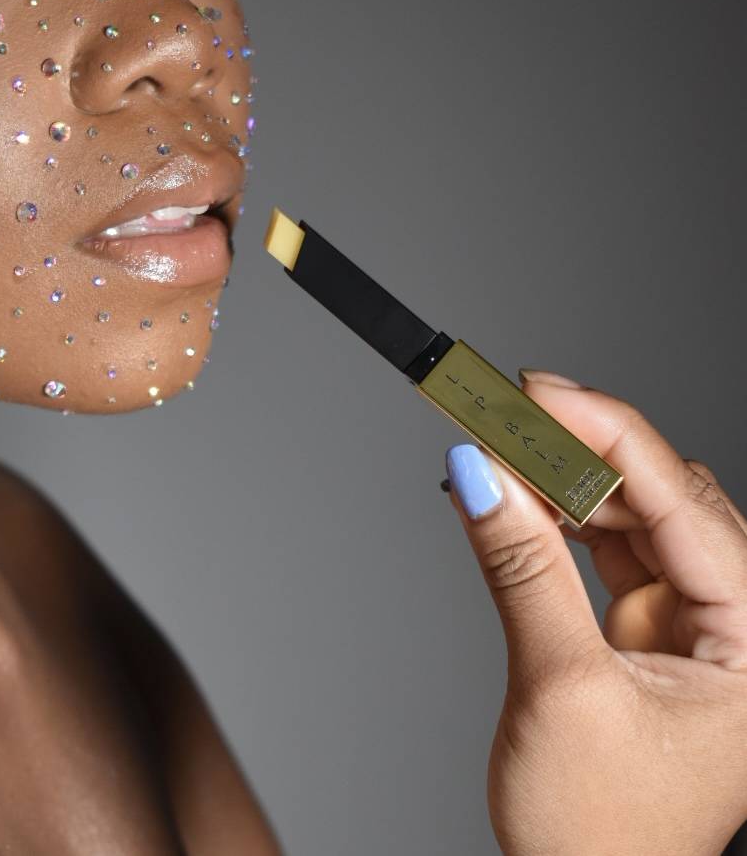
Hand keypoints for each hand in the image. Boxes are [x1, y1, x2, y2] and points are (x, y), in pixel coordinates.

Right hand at [442, 370, 746, 855]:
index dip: (605, 431)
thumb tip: (479, 474)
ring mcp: (694, 625)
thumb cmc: (600, 835)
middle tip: (501, 407)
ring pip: (633, 513)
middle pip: (661, 495)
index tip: (535, 389)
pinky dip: (556, 515)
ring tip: (495, 441)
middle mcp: (738, 625)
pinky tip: (512, 491)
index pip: (684, 501)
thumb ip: (522, 568)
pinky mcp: (648, 629)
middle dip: (578, 447)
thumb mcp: (560, 689)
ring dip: (562, 477)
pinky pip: (606, 546)